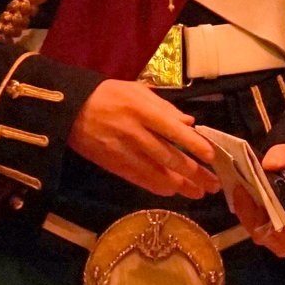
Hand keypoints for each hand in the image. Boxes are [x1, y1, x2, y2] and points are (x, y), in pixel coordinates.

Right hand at [68, 80, 220, 199]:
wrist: (71, 111)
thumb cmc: (108, 96)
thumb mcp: (136, 91)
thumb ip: (164, 107)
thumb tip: (189, 123)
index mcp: (143, 111)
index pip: (174, 131)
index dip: (194, 145)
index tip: (211, 156)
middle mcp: (135, 133)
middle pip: (170, 157)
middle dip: (194, 173)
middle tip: (213, 184)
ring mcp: (124, 152)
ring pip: (157, 173)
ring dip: (180, 186)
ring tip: (198, 193)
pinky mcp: (114, 165)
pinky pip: (140, 179)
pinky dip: (158, 187)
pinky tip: (172, 192)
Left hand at [235, 144, 284, 256]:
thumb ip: (283, 155)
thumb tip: (268, 164)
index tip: (273, 212)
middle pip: (281, 243)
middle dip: (260, 220)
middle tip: (244, 193)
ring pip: (265, 239)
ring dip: (249, 218)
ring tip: (241, 192)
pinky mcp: (270, 234)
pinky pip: (255, 232)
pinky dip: (246, 217)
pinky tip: (241, 198)